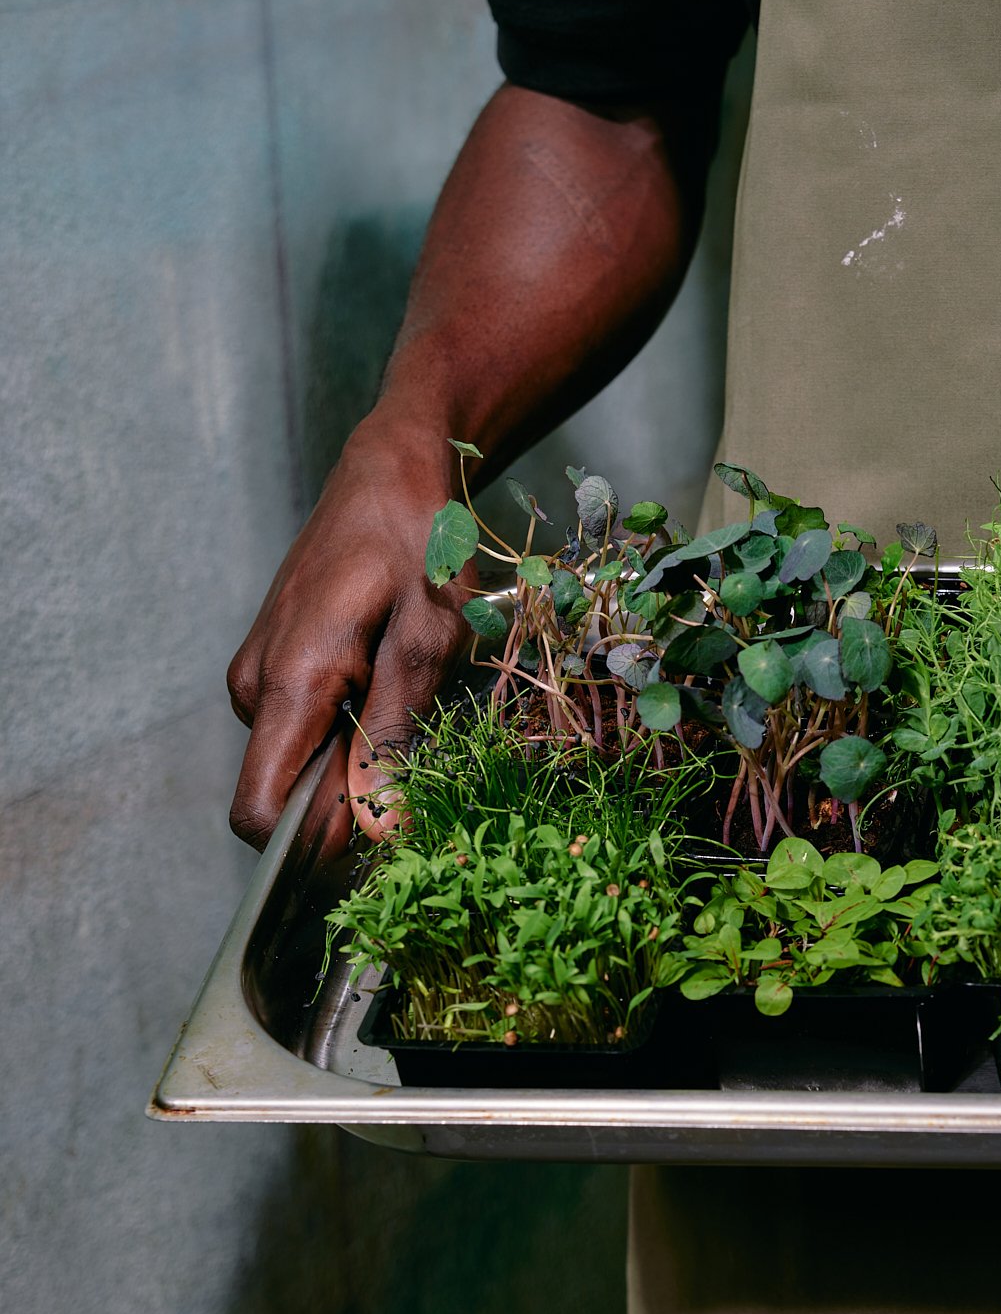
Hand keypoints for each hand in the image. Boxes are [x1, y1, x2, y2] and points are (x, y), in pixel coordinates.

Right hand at [227, 417, 470, 847]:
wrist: (391, 467)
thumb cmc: (419, 540)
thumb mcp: (431, 638)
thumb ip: (397, 733)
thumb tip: (381, 827)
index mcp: (291, 683)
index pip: (261, 813)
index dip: (315, 846)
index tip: (380, 838)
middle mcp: (256, 686)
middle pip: (284, 795)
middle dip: (346, 803)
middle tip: (422, 762)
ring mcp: (258, 673)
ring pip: (298, 762)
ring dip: (352, 760)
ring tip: (411, 702)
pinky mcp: (273, 662)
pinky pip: (301, 727)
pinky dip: (344, 730)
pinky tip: (389, 685)